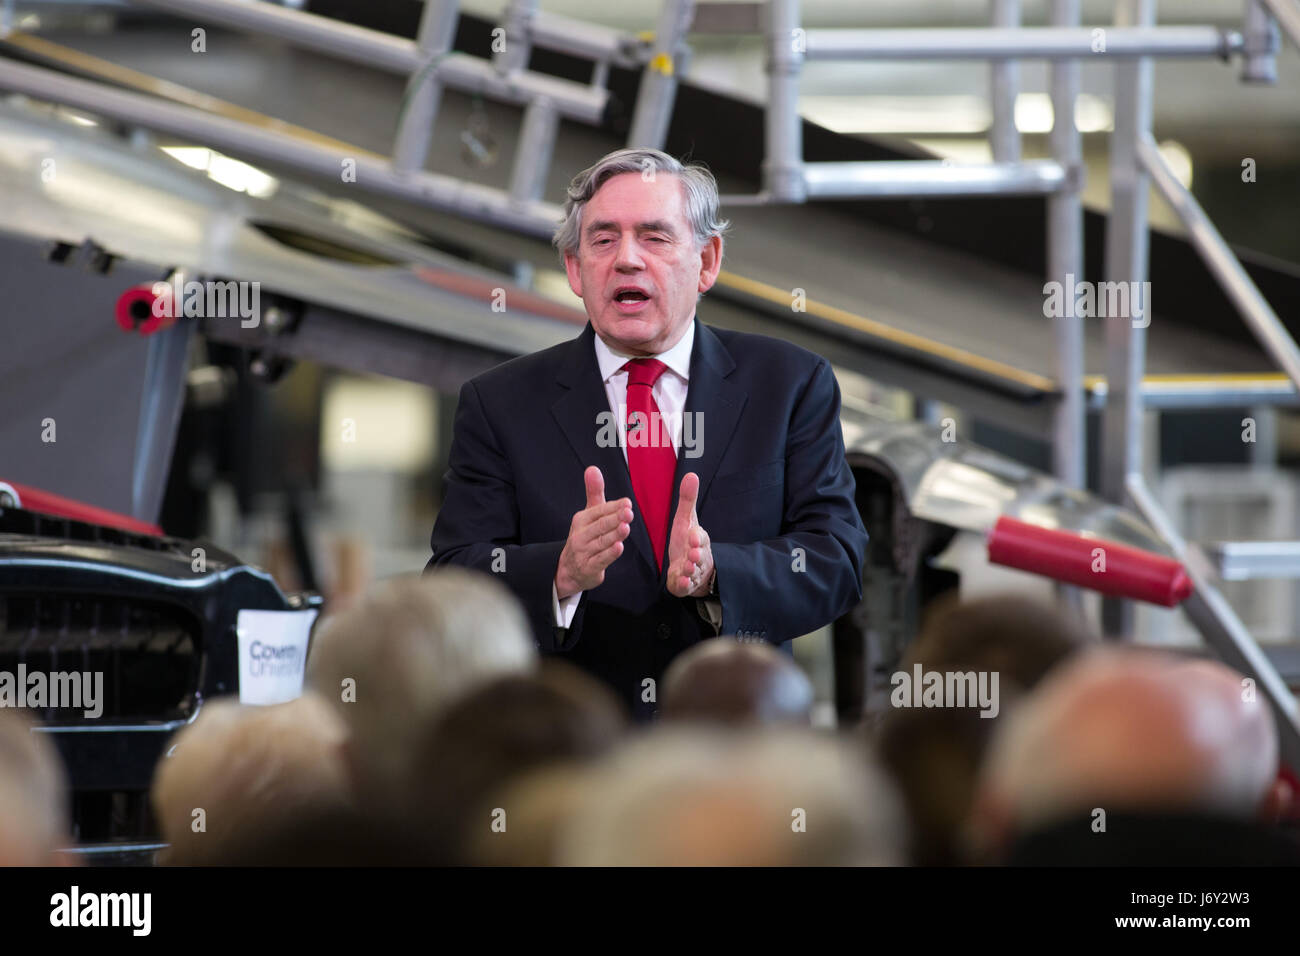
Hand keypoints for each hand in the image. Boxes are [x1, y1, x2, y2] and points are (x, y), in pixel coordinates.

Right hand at [555, 466, 632, 598]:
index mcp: (581, 520)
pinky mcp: (589, 568)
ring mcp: (584, 553)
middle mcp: (581, 535)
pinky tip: (619, 547)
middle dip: (614, 519)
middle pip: (600, 526)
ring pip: (601, 542)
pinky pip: (600, 560)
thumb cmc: (585, 537)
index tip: (627, 503)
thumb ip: (594, 492)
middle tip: (628, 512)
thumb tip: (593, 468)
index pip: (599, 511)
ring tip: (625, 527)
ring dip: (614, 535)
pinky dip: (609, 554)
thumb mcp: (588, 514)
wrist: (570, 569)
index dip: (613, 507)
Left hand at [666, 472, 713, 597]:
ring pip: (693, 572)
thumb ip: (688, 500)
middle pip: (699, 556)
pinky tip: (680, 581)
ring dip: (690, 570)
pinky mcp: (684, 584)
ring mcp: (692, 572)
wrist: (691, 568)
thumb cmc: (688, 542)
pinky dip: (684, 584)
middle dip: (697, 555)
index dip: (697, 538)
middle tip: (693, 554)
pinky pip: (685, 586)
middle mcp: (698, 556)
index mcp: (698, 540)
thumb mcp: (686, 519)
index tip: (693, 536)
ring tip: (686, 567)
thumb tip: (691, 474)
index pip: (700, 538)